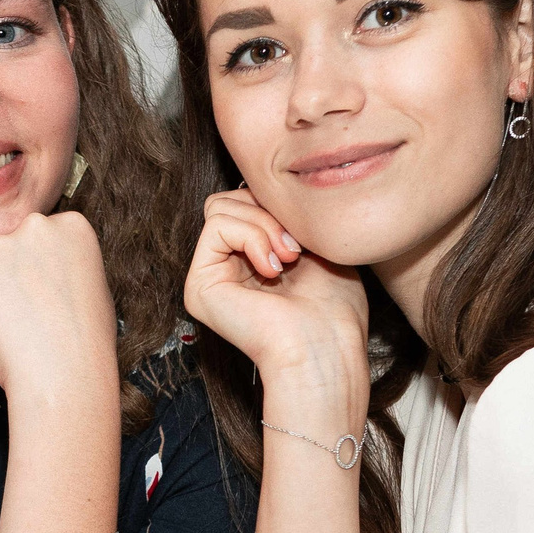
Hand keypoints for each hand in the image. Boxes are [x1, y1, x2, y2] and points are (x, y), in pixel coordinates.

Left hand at [0, 210, 119, 404]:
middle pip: (5, 250)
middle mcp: (34, 225)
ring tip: (9, 333)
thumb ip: (62, 265)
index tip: (44, 305)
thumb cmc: (83, 344)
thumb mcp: (91, 288)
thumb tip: (42, 268)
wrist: (63, 375)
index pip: (37, 242)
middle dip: (6, 283)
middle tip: (22, 321)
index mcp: (71, 225)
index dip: (35, 277)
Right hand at [183, 190, 369, 382]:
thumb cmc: (334, 307)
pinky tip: (273, 268)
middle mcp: (226, 269)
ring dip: (263, 225)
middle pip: (228, 199)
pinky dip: (252, 236)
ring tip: (288, 259)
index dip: (276, 205)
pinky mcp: (199, 287)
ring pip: (220, 207)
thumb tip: (262, 186)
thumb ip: (285, 214)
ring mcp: (210, 278)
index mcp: (251, 261)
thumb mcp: (316, 243)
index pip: (246, 201)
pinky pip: (216, 225)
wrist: (327, 346)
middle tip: (296, 249)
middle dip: (268, 211)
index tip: (307, 237)